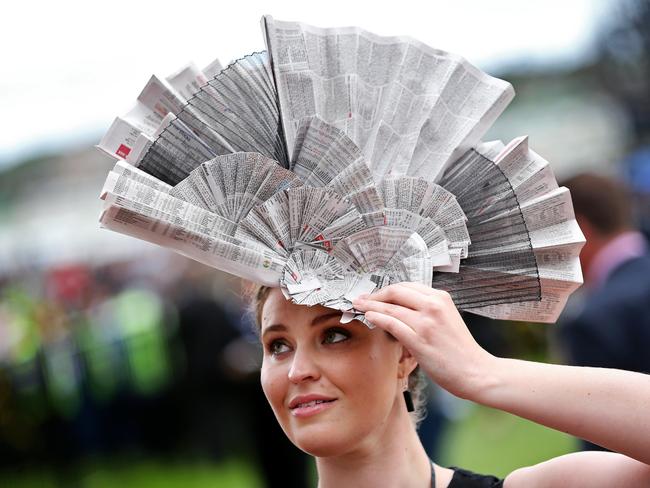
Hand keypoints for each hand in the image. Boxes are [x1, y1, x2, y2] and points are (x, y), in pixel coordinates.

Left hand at [352, 282, 495, 398]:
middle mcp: (433, 305)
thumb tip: (401, 308)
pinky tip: (368, 317)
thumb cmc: (461, 350)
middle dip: (374, 294)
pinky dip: (377, 318)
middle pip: (395, 291)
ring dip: (370, 305)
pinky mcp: (420, 340)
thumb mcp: (447, 319)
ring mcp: (426, 322)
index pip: (406, 286)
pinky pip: (392, 323)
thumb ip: (428, 310)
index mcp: (441, 298)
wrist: (477, 372)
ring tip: (358, 306)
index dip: (386, 289)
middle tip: (361, 298)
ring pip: (390, 307)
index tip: (375, 294)